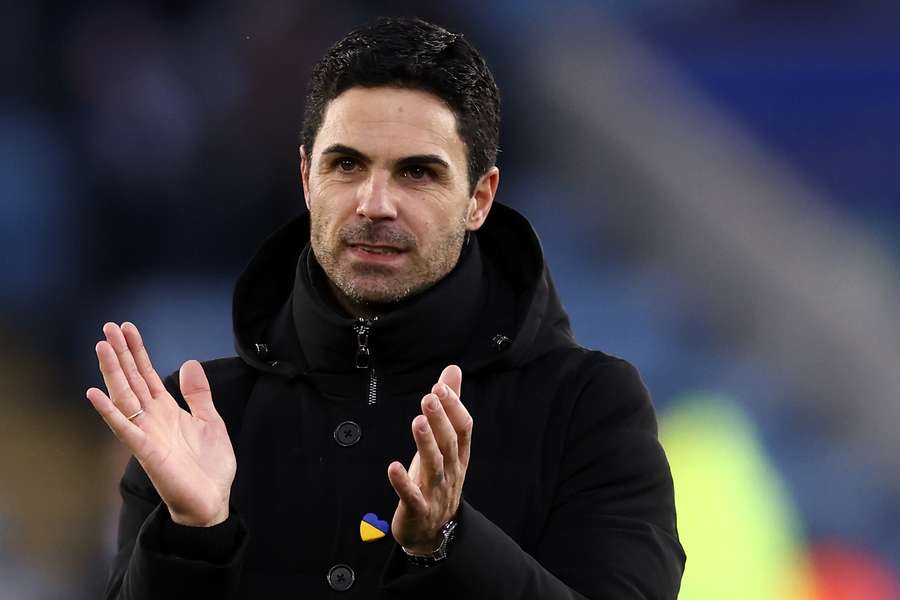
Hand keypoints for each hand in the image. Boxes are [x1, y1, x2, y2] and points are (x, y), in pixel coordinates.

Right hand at [86, 322, 235, 526]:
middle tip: (108, 327)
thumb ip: (198, 394)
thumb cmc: (209, 466)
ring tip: (102, 347)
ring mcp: (146, 434)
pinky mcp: (146, 452)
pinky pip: (124, 428)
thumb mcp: (209, 420)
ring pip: (124, 397)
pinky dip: (109, 411)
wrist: (211, 501)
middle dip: (121, 354)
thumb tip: (189, 363)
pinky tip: (95, 394)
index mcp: (166, 410)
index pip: (147, 374)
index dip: (137, 351)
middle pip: (131, 379)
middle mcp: (152, 418)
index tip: (127, 328)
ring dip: (112, 372)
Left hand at [387, 365, 472, 553]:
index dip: (454, 407)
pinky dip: (402, 482)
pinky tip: (393, 467)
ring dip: (425, 443)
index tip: (440, 387)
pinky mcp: (417, 508)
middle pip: (449, 443)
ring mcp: (435, 491)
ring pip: (433, 466)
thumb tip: (453, 371)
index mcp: (459, 455)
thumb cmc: (437, 479)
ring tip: (417, 421)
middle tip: (430, 397)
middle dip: (440, 419)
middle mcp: (450, 471)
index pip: (463, 428)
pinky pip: (411, 495)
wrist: (432, 530)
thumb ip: (450, 405)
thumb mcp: (446, 442)